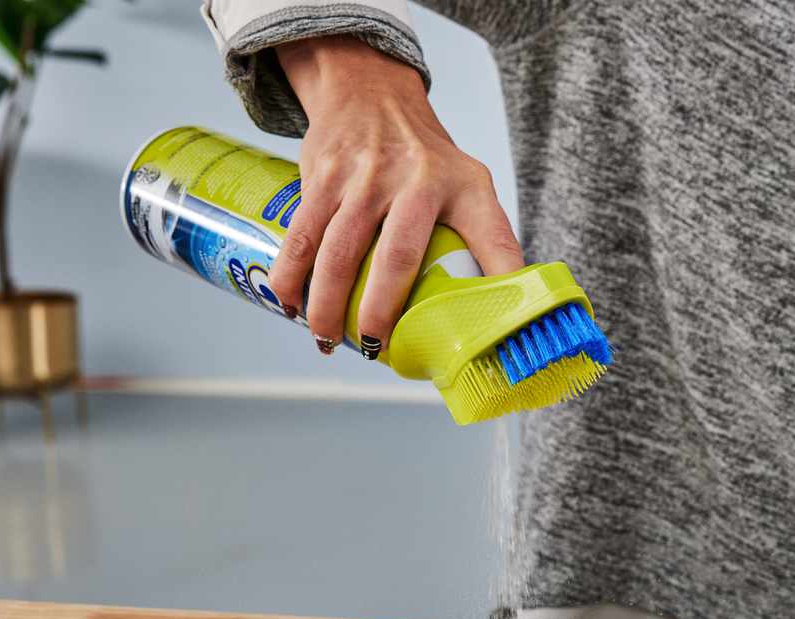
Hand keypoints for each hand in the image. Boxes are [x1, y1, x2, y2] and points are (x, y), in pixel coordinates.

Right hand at [271, 35, 523, 357]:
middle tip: (375, 350)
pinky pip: (303, 234)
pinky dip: (291, 274)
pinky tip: (290, 304)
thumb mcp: (471, 187)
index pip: (493, 238)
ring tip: (327, 339)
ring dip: (327, 304)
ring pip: (340, 252)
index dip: (500, 281)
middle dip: (380, 313)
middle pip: (397, 259)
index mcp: (465, 189)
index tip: (497, 330)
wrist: (371, 92)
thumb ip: (488, 241)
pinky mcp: (324, 173)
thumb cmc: (427, 160)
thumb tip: (503, 312)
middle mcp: (418, 179)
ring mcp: (366, 175)